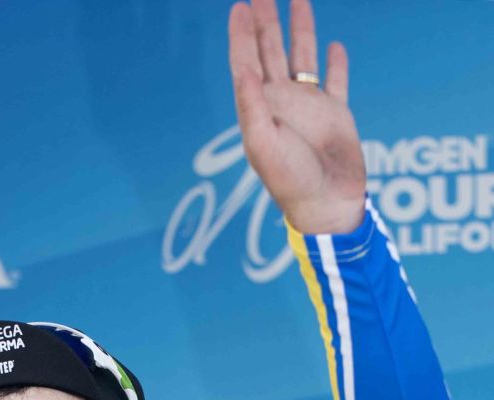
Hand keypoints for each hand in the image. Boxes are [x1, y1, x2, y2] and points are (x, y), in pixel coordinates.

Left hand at [228, 0, 365, 233]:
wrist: (327, 204)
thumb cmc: (291, 181)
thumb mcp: (263, 145)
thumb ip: (252, 106)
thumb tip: (243, 68)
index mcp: (260, 109)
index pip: (246, 63)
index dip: (240, 35)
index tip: (238, 6)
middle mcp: (281, 103)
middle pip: (270, 52)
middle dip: (264, 22)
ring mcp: (309, 107)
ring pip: (302, 57)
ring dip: (299, 29)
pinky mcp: (336, 114)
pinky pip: (335, 81)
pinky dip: (335, 64)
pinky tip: (334, 46)